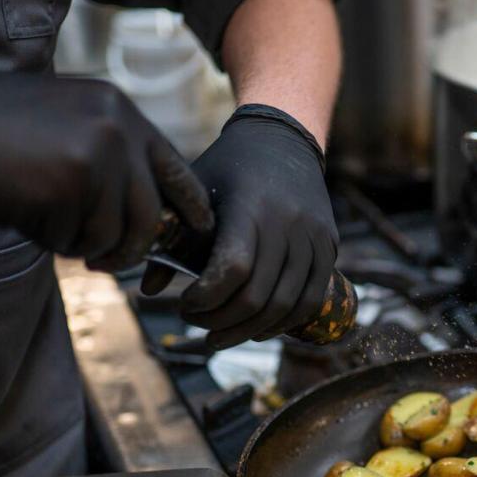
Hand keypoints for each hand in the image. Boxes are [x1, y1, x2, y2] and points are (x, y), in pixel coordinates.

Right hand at [0, 56, 210, 270]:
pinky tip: (26, 216)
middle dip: (133, 247)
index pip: (177, 169)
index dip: (190, 209)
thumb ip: (111, 154)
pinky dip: (54, 243)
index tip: (195, 233)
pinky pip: (77, 241)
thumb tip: (149, 213)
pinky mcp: (68, 189)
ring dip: (87, 246)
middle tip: (109, 261)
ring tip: (50, 225)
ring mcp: (96, 158)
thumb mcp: (65, 120)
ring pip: (116, 234)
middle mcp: (117, 130)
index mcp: (120, 110)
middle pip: (152, 215)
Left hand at [142, 105, 337, 348]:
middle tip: (197, 323)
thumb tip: (147, 290)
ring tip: (222, 335)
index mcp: (249, 206)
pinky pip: (312, 299)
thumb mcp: (195, 193)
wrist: (282, 141)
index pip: (233, 269)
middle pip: (257, 295)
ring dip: (250, 330)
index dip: (207, 298)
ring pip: (285, 305)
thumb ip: (171, 240)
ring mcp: (313, 236)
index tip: (185, 304)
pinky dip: (285, 322)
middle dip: (221, 321)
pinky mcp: (329, 246)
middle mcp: (287, 222)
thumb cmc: (228, 170)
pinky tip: (259, 329)